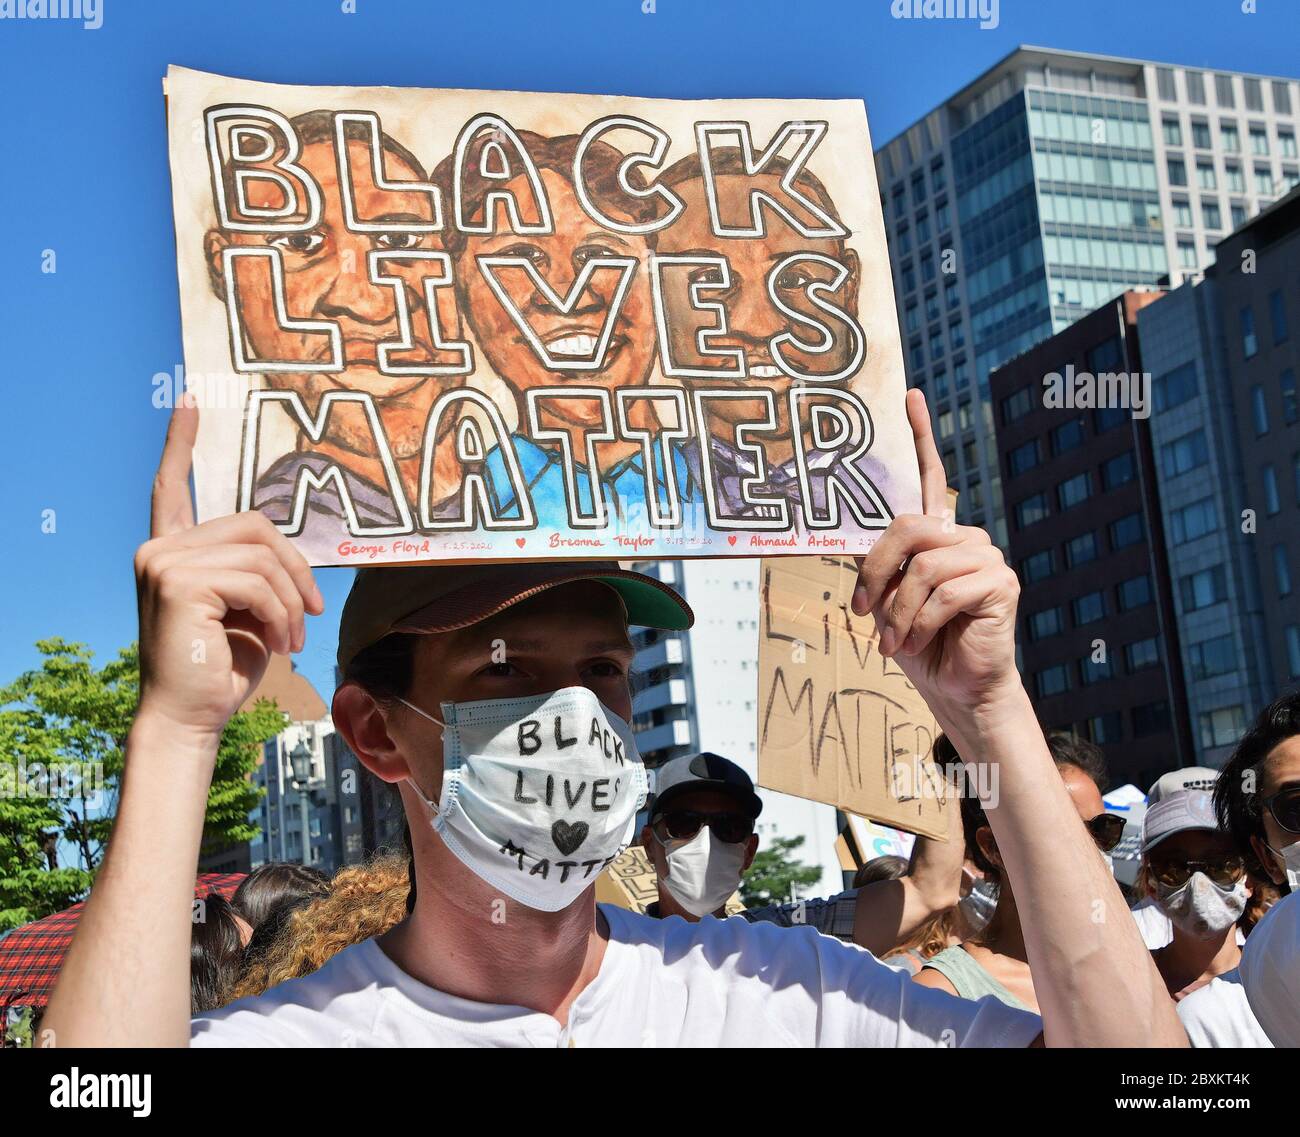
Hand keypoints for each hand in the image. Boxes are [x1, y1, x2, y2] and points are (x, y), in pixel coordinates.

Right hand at [134, 397, 324, 739]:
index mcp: (173, 552)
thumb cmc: (222, 670)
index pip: (173, 487)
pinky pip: (257, 580)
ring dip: (290, 600)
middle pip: (253, 525)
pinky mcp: (178, 581)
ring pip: (261, 554)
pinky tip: (280, 643)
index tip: (192, 400)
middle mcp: (160, 549)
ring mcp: (163, 561)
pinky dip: (282, 613)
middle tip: (310, 612)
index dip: (182, 443)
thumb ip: (254, 571)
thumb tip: (289, 551)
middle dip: (295, 568)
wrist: (191, 718)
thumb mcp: (247, 610)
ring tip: (293, 639)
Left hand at [852, 390, 1021, 718]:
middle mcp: (963, 537)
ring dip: (899, 612)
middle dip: (875, 571)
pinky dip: (919, 623)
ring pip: (923, 567)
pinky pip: (944, 591)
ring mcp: (986, 556)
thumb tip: (842, 540)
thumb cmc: (916, 644)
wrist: (953, 688)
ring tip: (895, 641)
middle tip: (863, 610)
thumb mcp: (885, 600)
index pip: (929, 476)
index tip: (909, 395)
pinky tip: (917, 642)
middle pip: (908, 527)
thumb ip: (875, 564)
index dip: (920, 435)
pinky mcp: (1000, 583)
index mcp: (936, 535)